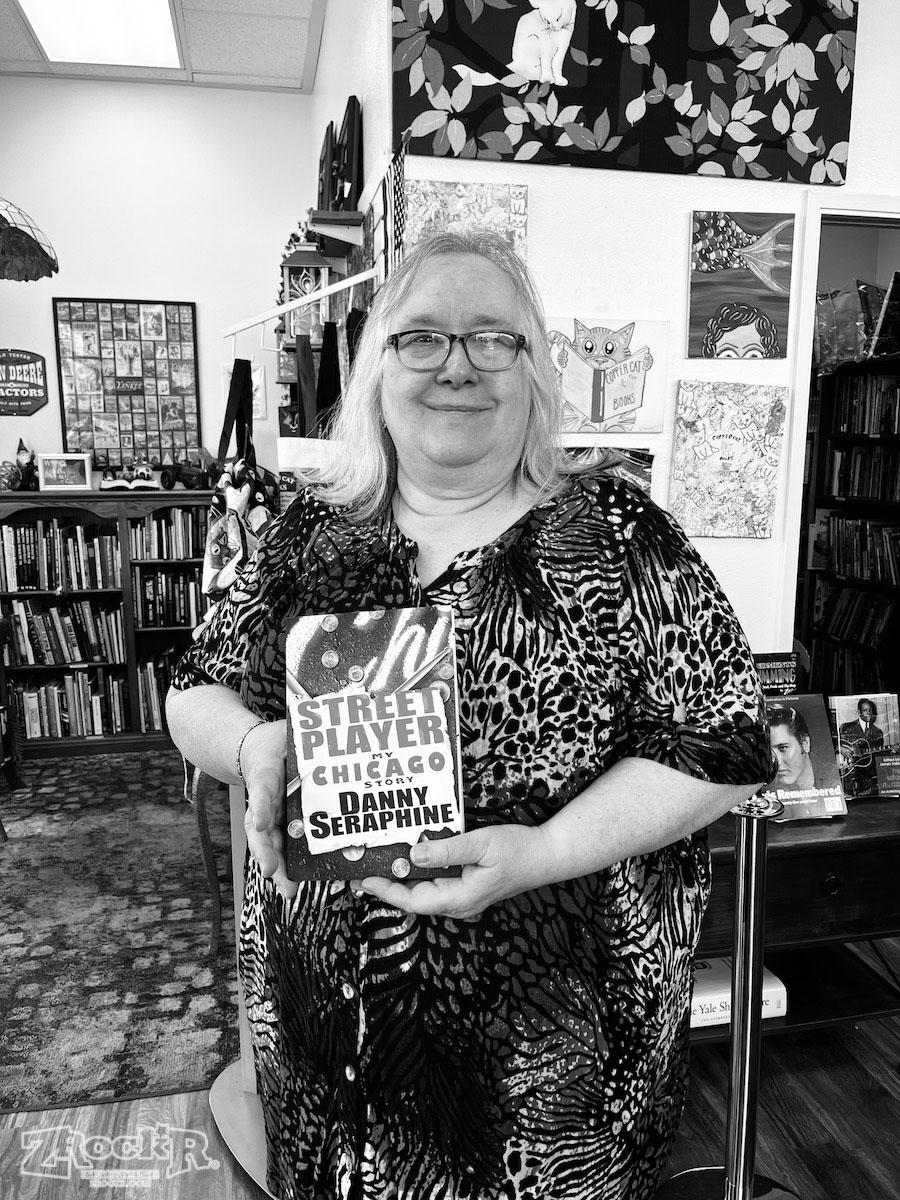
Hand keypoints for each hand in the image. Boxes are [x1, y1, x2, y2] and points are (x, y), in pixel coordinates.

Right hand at [240, 718, 297, 899]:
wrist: (263, 750)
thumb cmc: (274, 746)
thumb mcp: (281, 738)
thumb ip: (300, 738)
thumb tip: (322, 743)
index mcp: (264, 778)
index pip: (260, 792)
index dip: (261, 807)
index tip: (261, 823)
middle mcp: (266, 802)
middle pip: (262, 831)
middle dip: (268, 853)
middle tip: (272, 872)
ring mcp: (274, 815)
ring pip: (273, 844)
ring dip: (280, 868)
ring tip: (287, 890)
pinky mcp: (286, 823)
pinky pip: (289, 845)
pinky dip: (293, 864)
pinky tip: (300, 881)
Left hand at [353, 823, 553, 919]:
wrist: (546, 857)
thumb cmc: (518, 850)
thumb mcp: (481, 844)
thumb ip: (447, 850)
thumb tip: (413, 853)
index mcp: (460, 898)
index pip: (412, 900)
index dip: (384, 890)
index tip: (362, 878)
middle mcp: (457, 903)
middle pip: (412, 898)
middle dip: (384, 884)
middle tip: (358, 868)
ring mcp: (462, 896)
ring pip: (422, 890)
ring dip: (399, 878)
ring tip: (375, 861)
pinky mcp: (465, 886)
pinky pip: (434, 882)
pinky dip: (417, 872)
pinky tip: (407, 857)